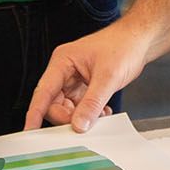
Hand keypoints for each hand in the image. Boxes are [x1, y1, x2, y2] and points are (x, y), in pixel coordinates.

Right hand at [23, 23, 153, 131]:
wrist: (141, 39)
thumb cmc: (124, 45)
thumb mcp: (108, 77)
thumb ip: (92, 103)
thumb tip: (78, 125)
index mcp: (62, 61)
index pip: (43, 92)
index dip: (35, 113)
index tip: (29, 130)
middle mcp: (65, 70)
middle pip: (54, 103)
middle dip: (67, 117)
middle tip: (83, 125)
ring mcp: (75, 79)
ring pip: (67, 107)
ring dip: (80, 116)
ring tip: (99, 115)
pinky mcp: (85, 85)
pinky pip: (80, 106)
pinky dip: (89, 113)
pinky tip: (102, 112)